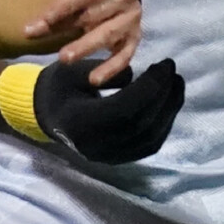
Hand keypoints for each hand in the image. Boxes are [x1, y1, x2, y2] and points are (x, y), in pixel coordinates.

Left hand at [21, 0, 139, 81]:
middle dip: (62, 28)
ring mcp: (132, 19)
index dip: (59, 9)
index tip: (34, 24)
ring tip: (63, 59)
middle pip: (91, 15)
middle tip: (35, 38)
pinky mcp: (135, 37)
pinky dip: (111, 68)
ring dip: (85, 47)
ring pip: (107, 35)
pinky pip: (125, 55)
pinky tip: (94, 79)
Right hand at [28, 57, 184, 163]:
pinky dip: (164, 124)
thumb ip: (104, 72)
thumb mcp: (74, 71)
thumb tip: (134, 75)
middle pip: (140, 125)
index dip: (150, 87)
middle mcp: (95, 146)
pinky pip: (148, 146)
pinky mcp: (118, 159)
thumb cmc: (59, 87)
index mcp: (80, 122)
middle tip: (173, 71)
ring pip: (149, 139)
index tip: (164, 64)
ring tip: (177, 84)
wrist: (46, 113)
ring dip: (169, 111)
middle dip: (163, 96)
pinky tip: (170, 103)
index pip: (124, 109)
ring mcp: (107, 157)